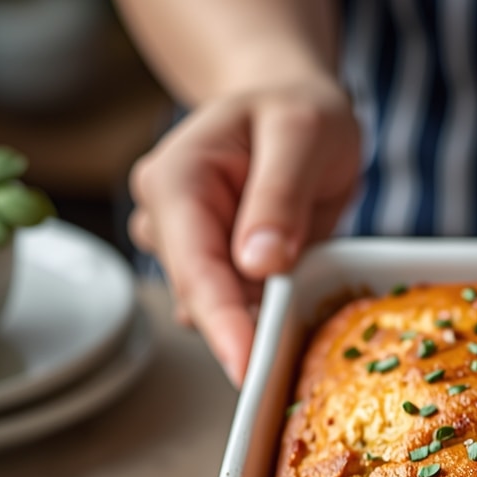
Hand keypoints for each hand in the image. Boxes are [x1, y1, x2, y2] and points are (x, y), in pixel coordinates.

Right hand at [129, 76, 361, 384]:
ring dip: (260, 322)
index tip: (247, 368)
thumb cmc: (299, 111)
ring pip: (217, 310)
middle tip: (292, 360)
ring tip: (308, 299)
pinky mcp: (218, 269)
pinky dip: (269, 314)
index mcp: (176, 179)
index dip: (222, 322)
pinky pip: (239, 307)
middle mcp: (169, 218)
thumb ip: (279, 194)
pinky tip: (299, 300)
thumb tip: (259, 264)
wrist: (294, 107)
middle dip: (242, 332)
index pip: (193, 266)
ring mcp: (189, 247)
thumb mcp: (302, 133)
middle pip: (199, 298)